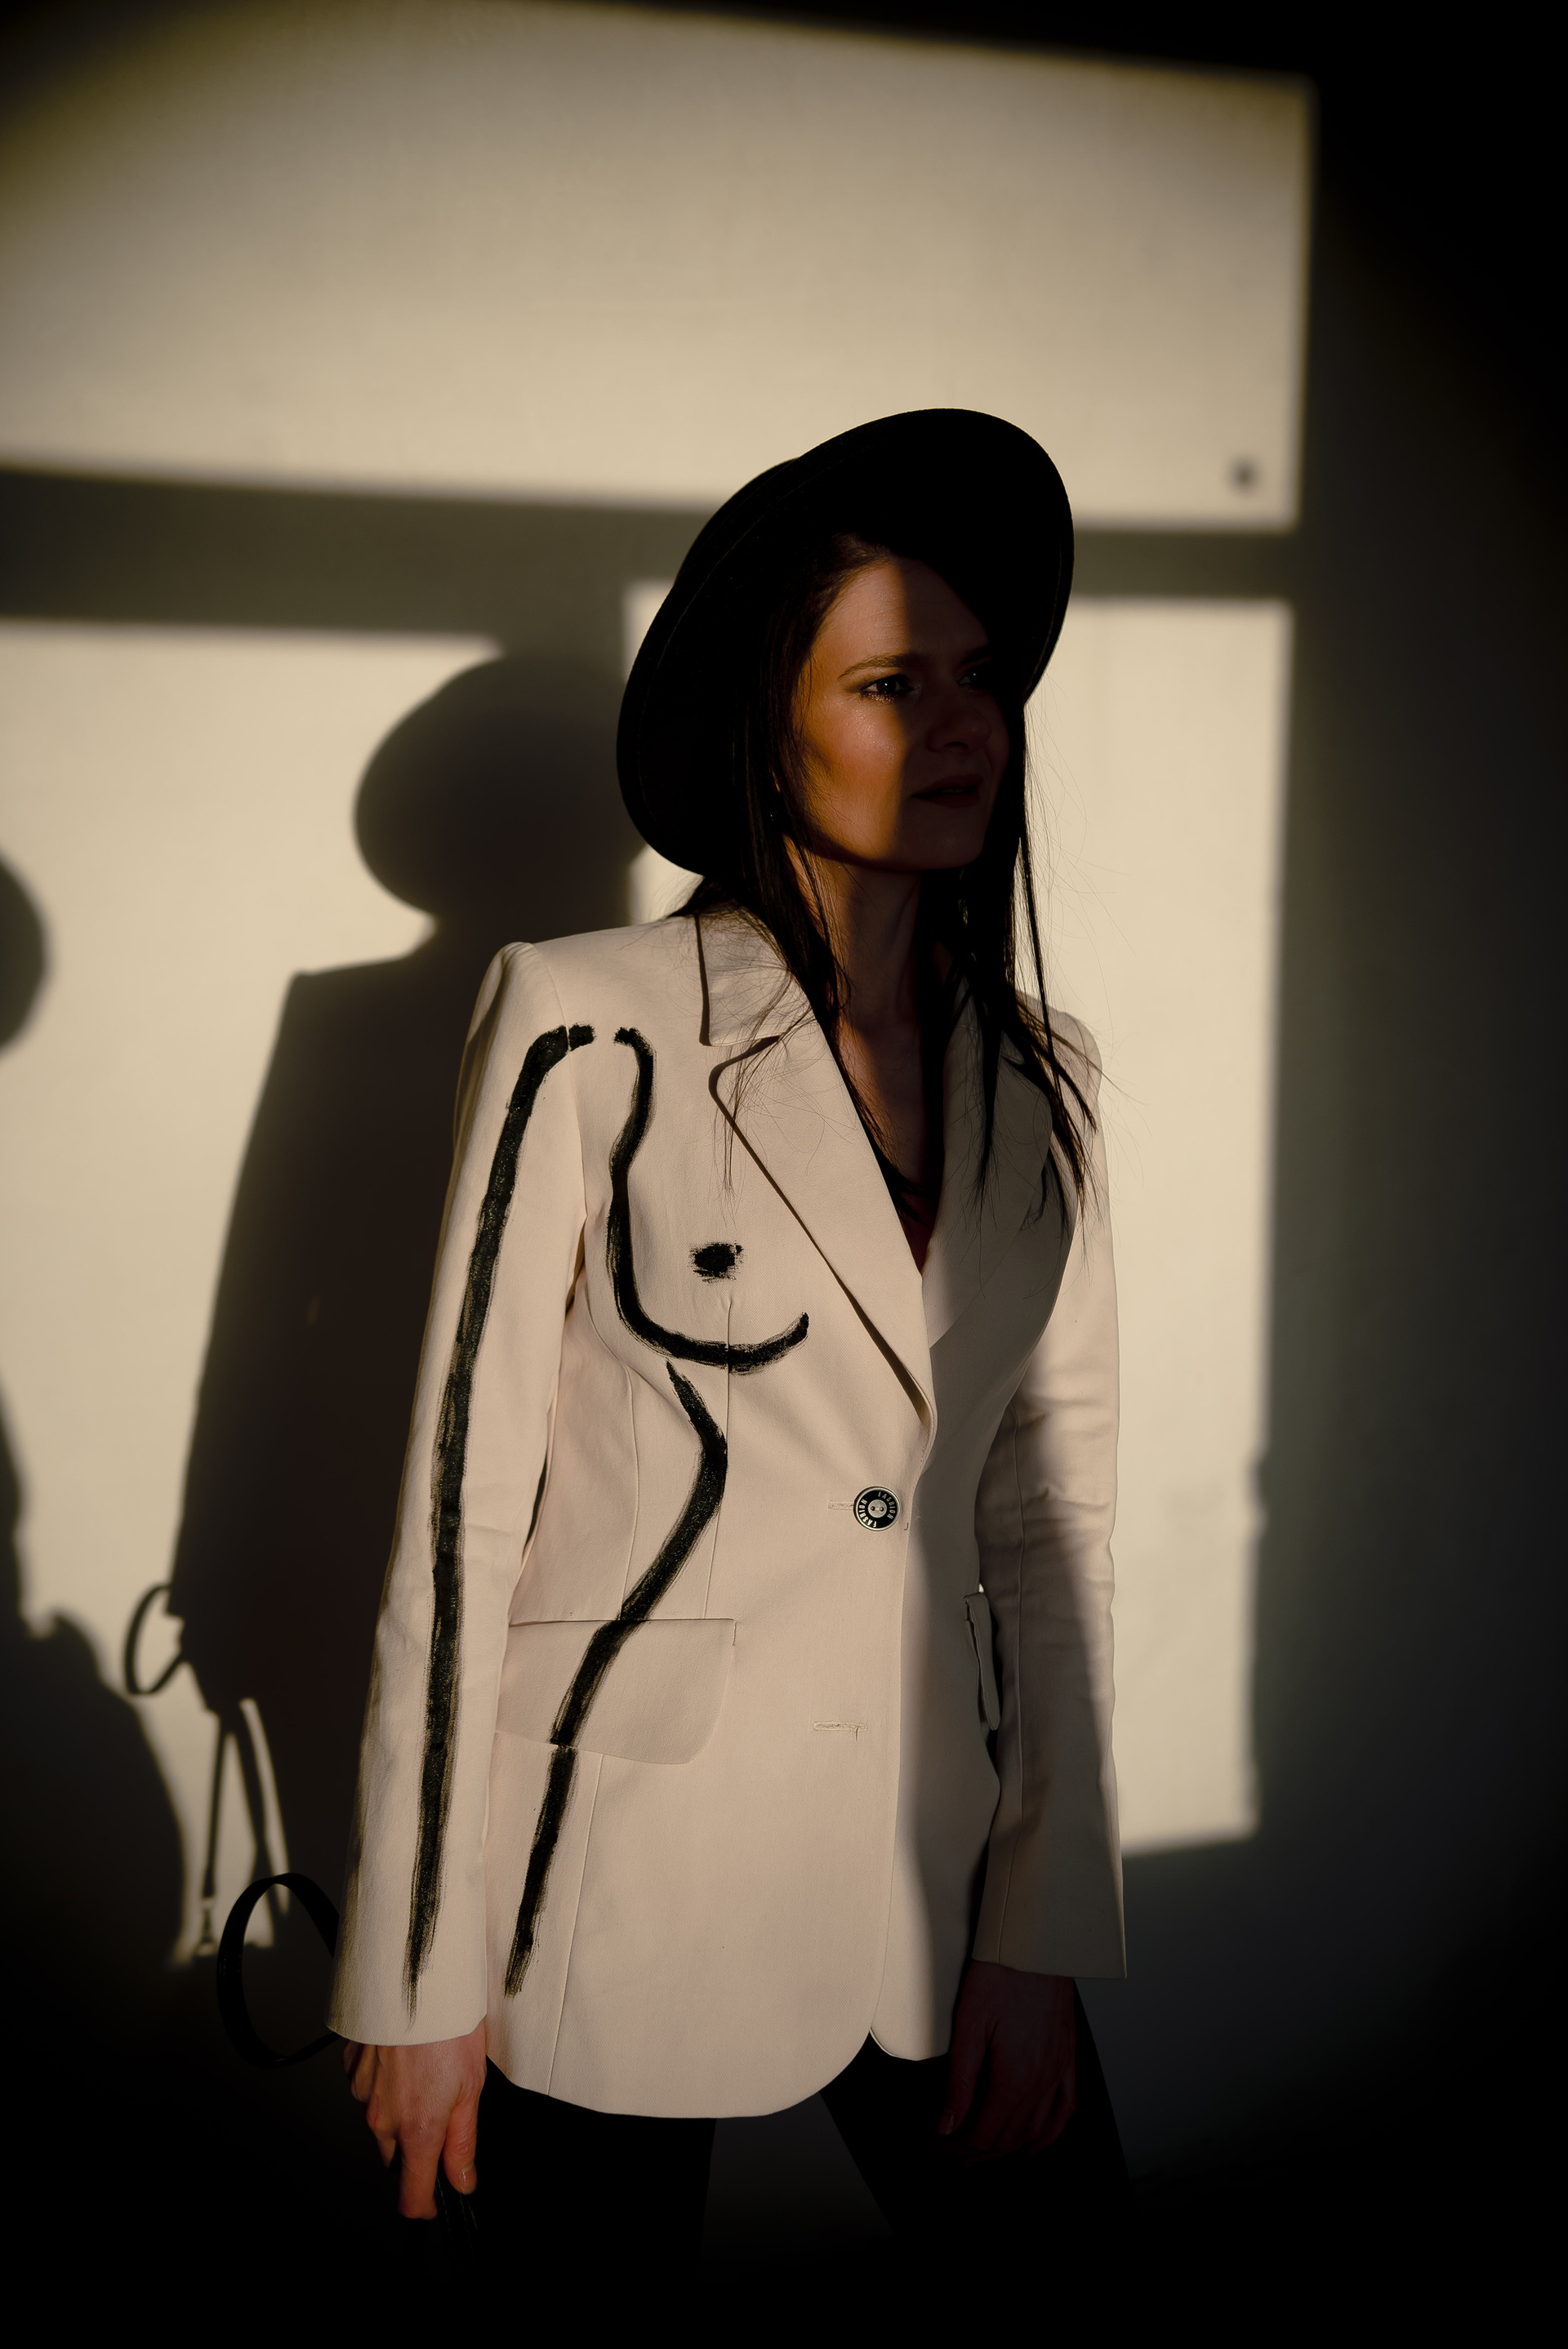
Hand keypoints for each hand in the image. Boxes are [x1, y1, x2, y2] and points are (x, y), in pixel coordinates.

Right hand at [342, 2021, 486, 2217]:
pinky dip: (385, 2084)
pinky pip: (368, 2090)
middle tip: (442, 2113)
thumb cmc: (448, 2025)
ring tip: (425, 2074)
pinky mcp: (353, 2069)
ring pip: (381, 2122)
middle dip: (416, 2150)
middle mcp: (384, 2119)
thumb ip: (463, 2142)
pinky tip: (404, 2059)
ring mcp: (364, 2094)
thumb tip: (462, 2181)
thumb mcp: (473, 2087)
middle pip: (395, 2158)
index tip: (437, 2201)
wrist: (416, 1978)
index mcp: (418, 2130)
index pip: (411, 2196)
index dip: (425, 2206)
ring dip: (399, 2113)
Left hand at [939, 1960, 1075, 2162]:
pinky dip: (1050, 2134)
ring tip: (983, 2160)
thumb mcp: (968, 2024)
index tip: (934, 2149)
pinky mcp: (1068, 2056)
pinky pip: (1066, 2108)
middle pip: (1009, 2136)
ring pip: (1037, 2130)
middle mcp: (1043, 2081)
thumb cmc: (1001, 1972)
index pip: (985, 2133)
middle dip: (977, 2153)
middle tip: (949, 2159)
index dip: (957, 2149)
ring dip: (1009, 2150)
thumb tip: (947, 2126)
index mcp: (1016, 2077)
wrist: (1037, 1940)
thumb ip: (959, 2081)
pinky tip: (1037, 2145)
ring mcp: (1060, 2070)